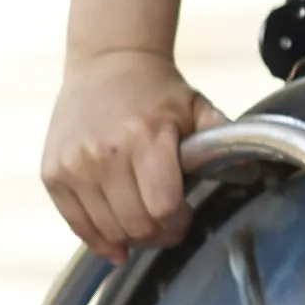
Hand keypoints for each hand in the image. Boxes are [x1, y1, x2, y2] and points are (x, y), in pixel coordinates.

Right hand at [43, 48, 217, 252]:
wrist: (107, 63)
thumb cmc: (158, 91)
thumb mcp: (197, 107)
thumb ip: (223, 141)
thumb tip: (252, 172)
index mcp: (145, 136)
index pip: (163, 207)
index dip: (179, 222)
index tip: (185, 216)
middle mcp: (104, 152)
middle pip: (136, 224)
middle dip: (158, 234)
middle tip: (168, 227)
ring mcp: (74, 164)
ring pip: (107, 230)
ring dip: (131, 238)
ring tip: (144, 225)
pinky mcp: (53, 173)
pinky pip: (76, 225)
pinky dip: (98, 240)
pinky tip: (115, 241)